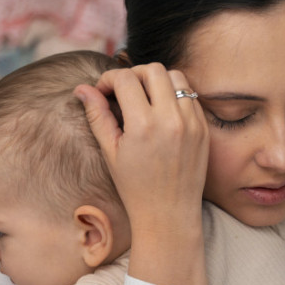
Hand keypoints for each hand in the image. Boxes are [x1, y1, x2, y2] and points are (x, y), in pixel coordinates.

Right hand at [74, 65, 210, 284]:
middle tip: (123, 92)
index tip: (102, 91)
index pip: (125, 79)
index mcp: (143, 126)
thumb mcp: (111, 152)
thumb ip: (97, 116)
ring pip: (175, 77)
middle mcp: (170, 119)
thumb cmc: (135, 187)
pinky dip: (174, 95)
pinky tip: (162, 112)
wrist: (168, 214)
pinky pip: (190, 95)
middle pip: (152, 70)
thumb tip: (82, 89)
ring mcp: (191, 122)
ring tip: (144, 99)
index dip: (108, 79)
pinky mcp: (203, 128)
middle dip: (133, 74)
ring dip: (157, 81)